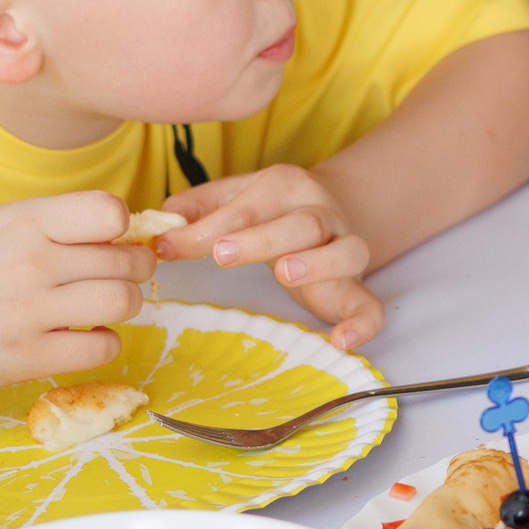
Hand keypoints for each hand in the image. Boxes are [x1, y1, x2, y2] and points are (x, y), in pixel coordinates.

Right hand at [0, 193, 153, 391]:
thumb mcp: (0, 225)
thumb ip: (60, 224)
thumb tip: (132, 233)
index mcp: (23, 221)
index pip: (109, 213)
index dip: (122, 227)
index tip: (110, 239)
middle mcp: (28, 262)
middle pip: (125, 262)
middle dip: (133, 269)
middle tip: (117, 275)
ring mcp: (27, 312)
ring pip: (123, 302)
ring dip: (125, 304)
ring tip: (105, 304)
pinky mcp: (25, 358)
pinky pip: (102, 348)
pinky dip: (106, 342)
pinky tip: (86, 335)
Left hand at [160, 164, 380, 350]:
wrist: (333, 206)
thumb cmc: (270, 209)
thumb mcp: (233, 196)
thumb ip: (196, 209)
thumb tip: (159, 227)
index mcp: (285, 187)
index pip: (248, 207)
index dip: (208, 227)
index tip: (169, 248)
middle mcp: (322, 213)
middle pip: (303, 223)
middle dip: (263, 239)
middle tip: (223, 254)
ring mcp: (346, 246)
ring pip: (348, 251)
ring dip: (319, 263)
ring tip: (285, 275)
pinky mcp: (357, 285)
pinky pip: (370, 303)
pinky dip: (363, 322)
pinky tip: (342, 341)